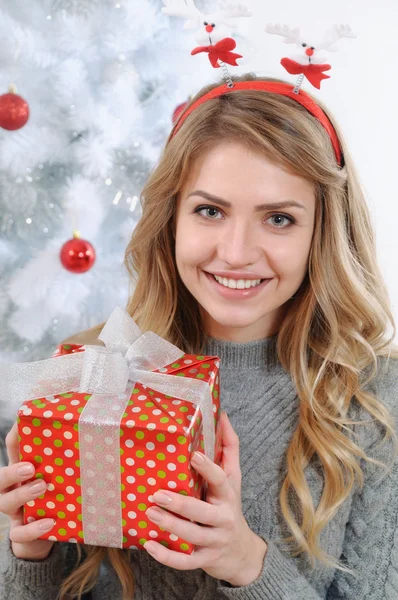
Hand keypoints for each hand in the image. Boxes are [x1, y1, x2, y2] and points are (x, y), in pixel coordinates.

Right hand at [0, 422, 55, 559]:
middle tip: (30, 467)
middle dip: (12, 472)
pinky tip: (48, 522)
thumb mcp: (60, 471)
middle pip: (0, 478)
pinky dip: (32, 529)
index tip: (25, 423)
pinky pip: (19, 533)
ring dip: (22, 495)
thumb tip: (80, 421)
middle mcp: (12, 489)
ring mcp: (14, 511)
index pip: (13, 449)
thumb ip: (66, 454)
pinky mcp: (21, 533)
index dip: (16, 436)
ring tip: (41, 487)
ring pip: (5, 503)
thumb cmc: (56, 492)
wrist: (51, 530)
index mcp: (22, 470)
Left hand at [143, 411, 267, 586]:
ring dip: (170, 526)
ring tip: (150, 513)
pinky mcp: (205, 560)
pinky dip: (166, 556)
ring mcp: (214, 541)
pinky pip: (185, 561)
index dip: (208, 469)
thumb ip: (229, 447)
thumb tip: (222, 415)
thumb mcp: (233, 478)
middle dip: (180, 504)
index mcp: (227, 495)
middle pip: (202, 512)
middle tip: (157, 494)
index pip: (220, 479)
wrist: (243, 553)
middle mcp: (223, 518)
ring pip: (192, 536)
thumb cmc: (230, 506)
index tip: (193, 456)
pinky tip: (148, 544)